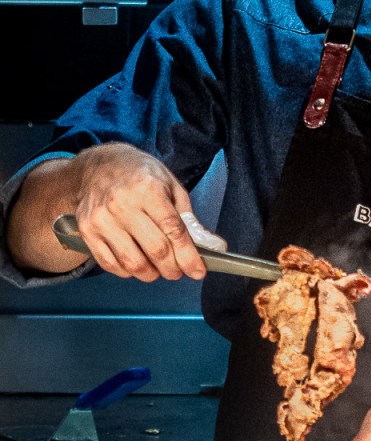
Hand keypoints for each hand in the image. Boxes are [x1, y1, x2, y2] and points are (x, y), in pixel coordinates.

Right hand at [69, 142, 224, 282]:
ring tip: (159, 269)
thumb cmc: (138, 174)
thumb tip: (211, 247)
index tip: (198, 271)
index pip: (173, 231)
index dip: (189, 256)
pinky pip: (110, 264)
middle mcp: (122, 204)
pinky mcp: (87, 231)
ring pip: (132, 263)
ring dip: (151, 274)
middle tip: (179, 271)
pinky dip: (128, 272)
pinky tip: (137, 263)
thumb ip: (189, 218)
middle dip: (173, 268)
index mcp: (147, 189)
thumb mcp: (170, 186)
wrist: (97, 167)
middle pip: (156, 250)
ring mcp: (102, 220)